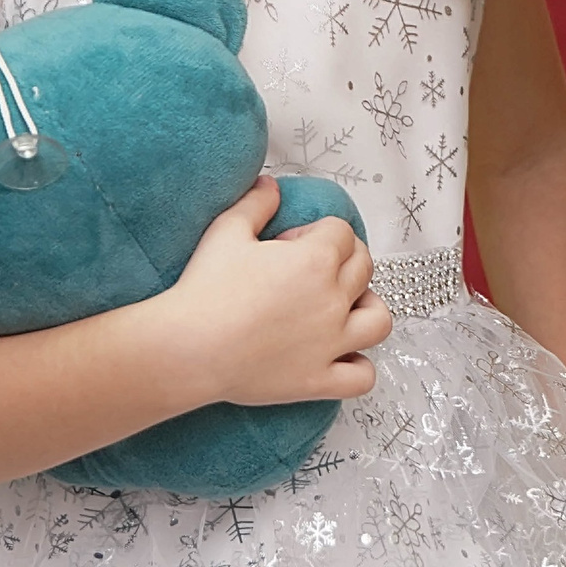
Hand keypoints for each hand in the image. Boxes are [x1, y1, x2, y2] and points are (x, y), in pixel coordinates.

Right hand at [158, 179, 389, 406]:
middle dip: (343, 260)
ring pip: (378, 319)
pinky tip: (339, 356)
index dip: (316, 232)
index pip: (342, 232)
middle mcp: (332, 299)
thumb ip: (256, 203)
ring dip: (367, 308)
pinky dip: (359, 367)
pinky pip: (362, 377)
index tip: (288, 245)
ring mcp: (330, 343)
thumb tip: (271, 186)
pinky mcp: (318, 380)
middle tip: (308, 270)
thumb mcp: (226, 231)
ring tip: (341, 307)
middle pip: (364, 267)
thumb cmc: (204, 291)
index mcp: (316, 260)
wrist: (187, 348)